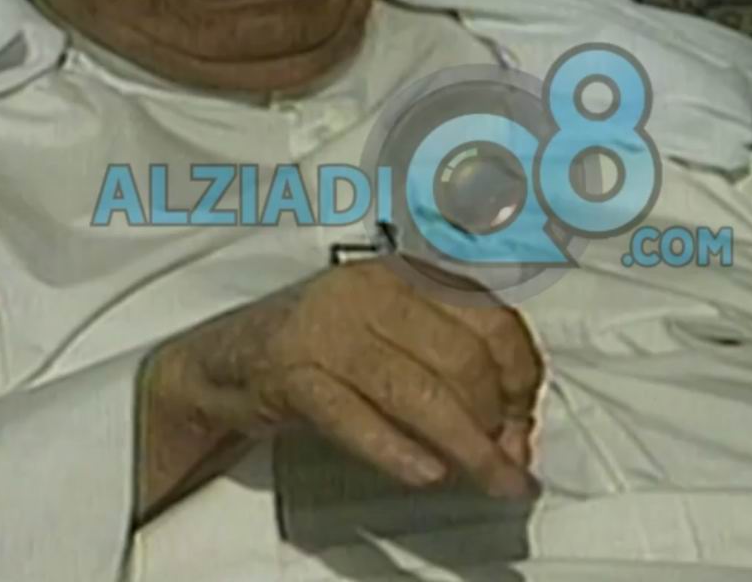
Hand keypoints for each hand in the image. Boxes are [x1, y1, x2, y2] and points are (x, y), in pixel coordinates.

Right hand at [151, 258, 544, 499]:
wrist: (225, 361)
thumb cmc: (321, 350)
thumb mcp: (393, 339)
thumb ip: (451, 366)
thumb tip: (513, 428)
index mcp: (406, 272)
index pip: (492, 318)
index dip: (522, 377)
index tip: (526, 419)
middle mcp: (372, 289)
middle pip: (464, 359)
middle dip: (497, 421)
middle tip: (506, 461)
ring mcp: (329, 328)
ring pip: (420, 391)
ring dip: (467, 447)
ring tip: (490, 479)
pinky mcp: (292, 371)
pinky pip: (356, 417)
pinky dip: (398, 450)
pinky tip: (427, 474)